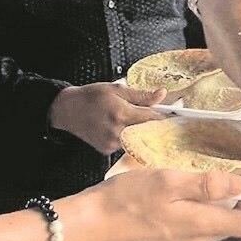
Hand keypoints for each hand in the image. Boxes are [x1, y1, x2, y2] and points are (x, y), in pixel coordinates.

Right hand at [48, 83, 165, 154]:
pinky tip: (119, 128)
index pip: (153, 119)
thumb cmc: (91, 97)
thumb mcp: (116, 89)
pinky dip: (127, 137)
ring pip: (137, 138)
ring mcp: (111, 143)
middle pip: (147, 131)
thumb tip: (161, 94)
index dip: (165, 117)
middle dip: (153, 125)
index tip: (174, 115)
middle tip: (155, 118)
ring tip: (129, 120)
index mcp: (122, 114)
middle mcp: (117, 131)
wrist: (67, 110)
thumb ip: (141, 95)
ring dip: (139, 131)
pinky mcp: (106, 150)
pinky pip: (125, 144)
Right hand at [59, 168, 240, 240]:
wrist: (84, 228)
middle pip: (231, 226)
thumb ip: (208, 185)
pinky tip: (188, 203)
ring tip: (224, 190)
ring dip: (222, 213)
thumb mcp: (169, 182)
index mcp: (201, 226)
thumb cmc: (125, 200)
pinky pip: (191, 234)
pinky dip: (199, 219)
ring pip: (210, 229)